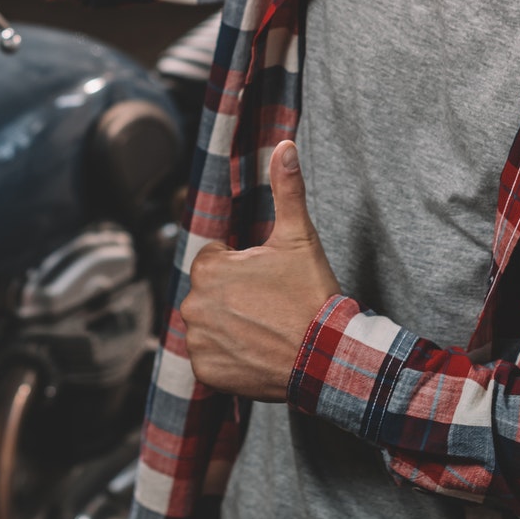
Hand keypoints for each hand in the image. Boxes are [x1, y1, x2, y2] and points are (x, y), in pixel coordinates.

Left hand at [179, 141, 339, 401]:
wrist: (326, 355)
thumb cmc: (311, 294)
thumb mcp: (299, 237)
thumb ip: (287, 188)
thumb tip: (285, 145)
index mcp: (208, 269)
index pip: (215, 262)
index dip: (242, 269)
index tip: (267, 281)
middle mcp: (193, 304)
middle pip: (209, 294)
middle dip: (233, 297)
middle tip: (268, 306)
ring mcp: (198, 342)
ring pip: (208, 325)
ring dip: (228, 326)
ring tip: (263, 329)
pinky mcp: (206, 373)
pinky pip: (209, 359)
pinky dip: (227, 358)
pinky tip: (254, 352)